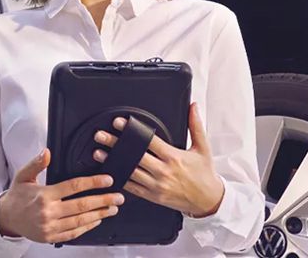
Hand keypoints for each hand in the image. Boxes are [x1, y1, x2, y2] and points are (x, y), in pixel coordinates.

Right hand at [0, 149, 124, 243]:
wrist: (5, 218)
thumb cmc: (17, 196)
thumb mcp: (23, 176)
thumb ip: (36, 164)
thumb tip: (46, 152)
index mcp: (44, 195)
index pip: (74, 186)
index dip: (94, 182)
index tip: (108, 180)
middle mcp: (48, 212)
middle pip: (82, 205)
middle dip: (103, 201)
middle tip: (118, 197)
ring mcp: (50, 227)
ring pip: (80, 221)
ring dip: (99, 215)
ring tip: (112, 209)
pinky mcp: (51, 238)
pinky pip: (73, 233)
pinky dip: (87, 227)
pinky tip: (97, 221)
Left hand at [94, 103, 225, 217]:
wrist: (208, 200)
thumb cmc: (205, 174)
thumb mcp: (203, 147)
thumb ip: (195, 125)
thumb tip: (193, 107)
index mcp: (174, 157)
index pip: (148, 141)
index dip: (132, 131)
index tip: (119, 123)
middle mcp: (163, 171)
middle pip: (134, 155)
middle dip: (115, 144)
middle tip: (101, 136)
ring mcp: (157, 185)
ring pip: (130, 171)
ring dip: (113, 161)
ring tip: (99, 153)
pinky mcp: (153, 196)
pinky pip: (133, 188)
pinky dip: (120, 179)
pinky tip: (111, 172)